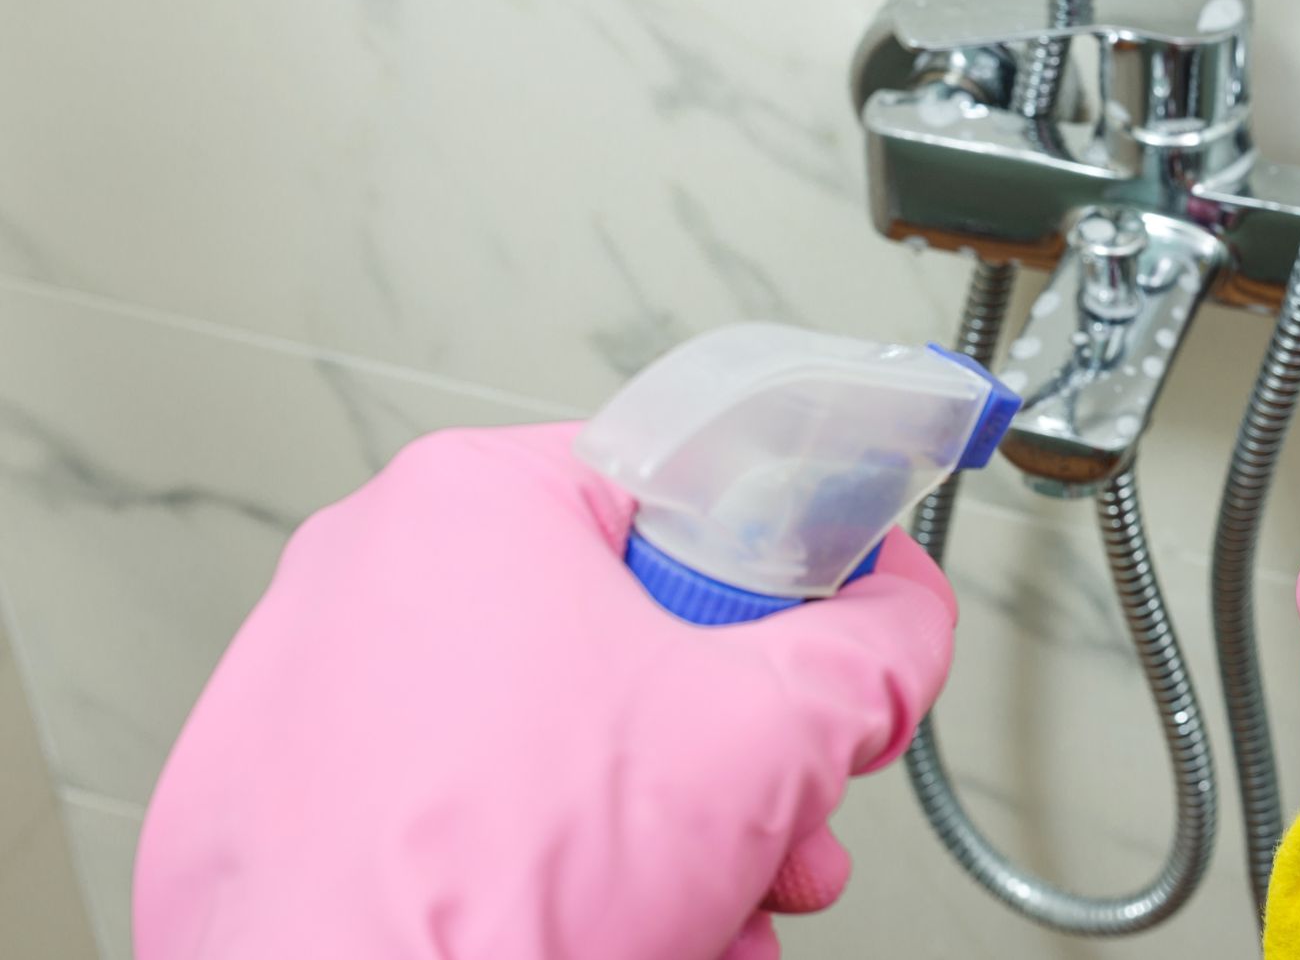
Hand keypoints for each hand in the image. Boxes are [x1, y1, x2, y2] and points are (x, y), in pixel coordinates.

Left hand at [135, 423, 954, 959]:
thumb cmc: (500, 888)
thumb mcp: (770, 734)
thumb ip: (877, 647)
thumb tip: (904, 619)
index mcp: (468, 502)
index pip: (682, 496)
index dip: (782, 586)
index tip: (815, 652)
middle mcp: (368, 579)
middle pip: (624, 636)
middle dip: (731, 751)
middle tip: (778, 816)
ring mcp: (309, 700)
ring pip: (551, 738)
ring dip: (665, 826)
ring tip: (717, 901)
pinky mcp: (281, 811)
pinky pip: (463, 809)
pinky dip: (555, 864)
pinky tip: (629, 928)